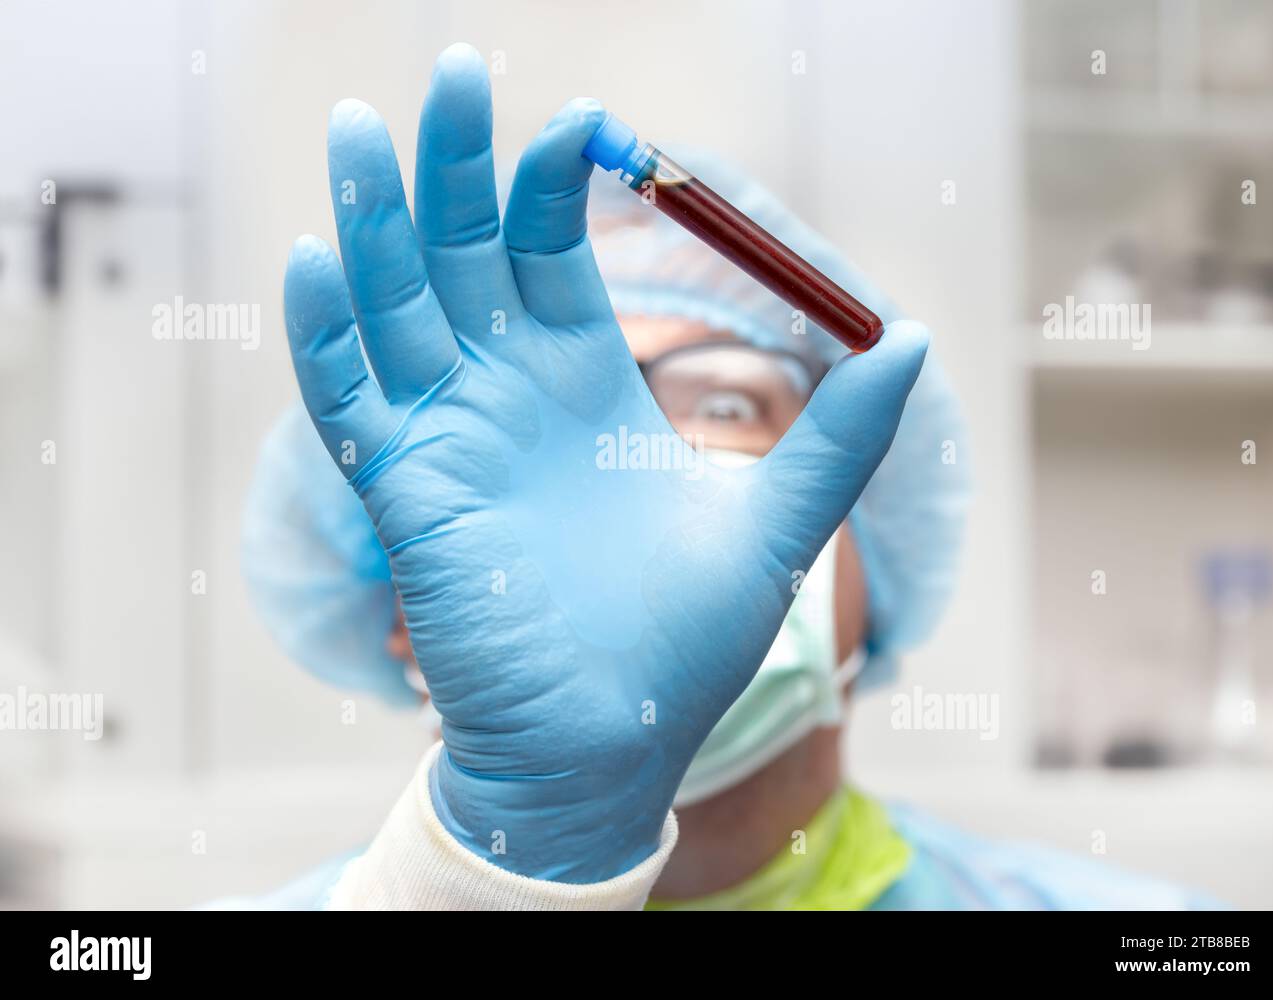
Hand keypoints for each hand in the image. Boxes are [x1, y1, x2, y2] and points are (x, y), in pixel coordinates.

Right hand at [283, 43, 928, 881]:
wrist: (610, 744)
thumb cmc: (685, 643)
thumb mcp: (775, 525)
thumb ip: (839, 436)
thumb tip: (915, 339)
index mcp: (585, 383)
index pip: (549, 250)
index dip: (551, 181)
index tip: (582, 121)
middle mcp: (509, 394)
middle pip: (465, 252)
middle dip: (456, 165)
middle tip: (455, 71)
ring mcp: (449, 437)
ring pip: (394, 306)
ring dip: (371, 221)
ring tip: (356, 129)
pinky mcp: (406, 494)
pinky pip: (349, 400)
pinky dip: (327, 334)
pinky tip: (316, 259)